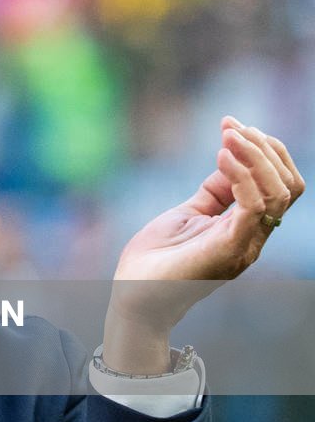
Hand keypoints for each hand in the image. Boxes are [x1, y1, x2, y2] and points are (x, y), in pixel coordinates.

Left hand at [104, 117, 303, 372]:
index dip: (265, 151)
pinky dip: (243, 176)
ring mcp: (244, 245)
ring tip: (227, 136)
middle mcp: (254, 237)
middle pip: (289, 185)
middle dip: (265, 147)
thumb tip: (230, 157)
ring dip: (255, 155)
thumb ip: (215, 191)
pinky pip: (253, 208)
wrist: (133, 295)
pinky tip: (222, 156)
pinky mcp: (228, 250)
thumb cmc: (157, 258)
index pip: (282, 185)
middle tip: (231, 127)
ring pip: (278, 193)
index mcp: (248, 228)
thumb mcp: (190, 213)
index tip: (231, 126)